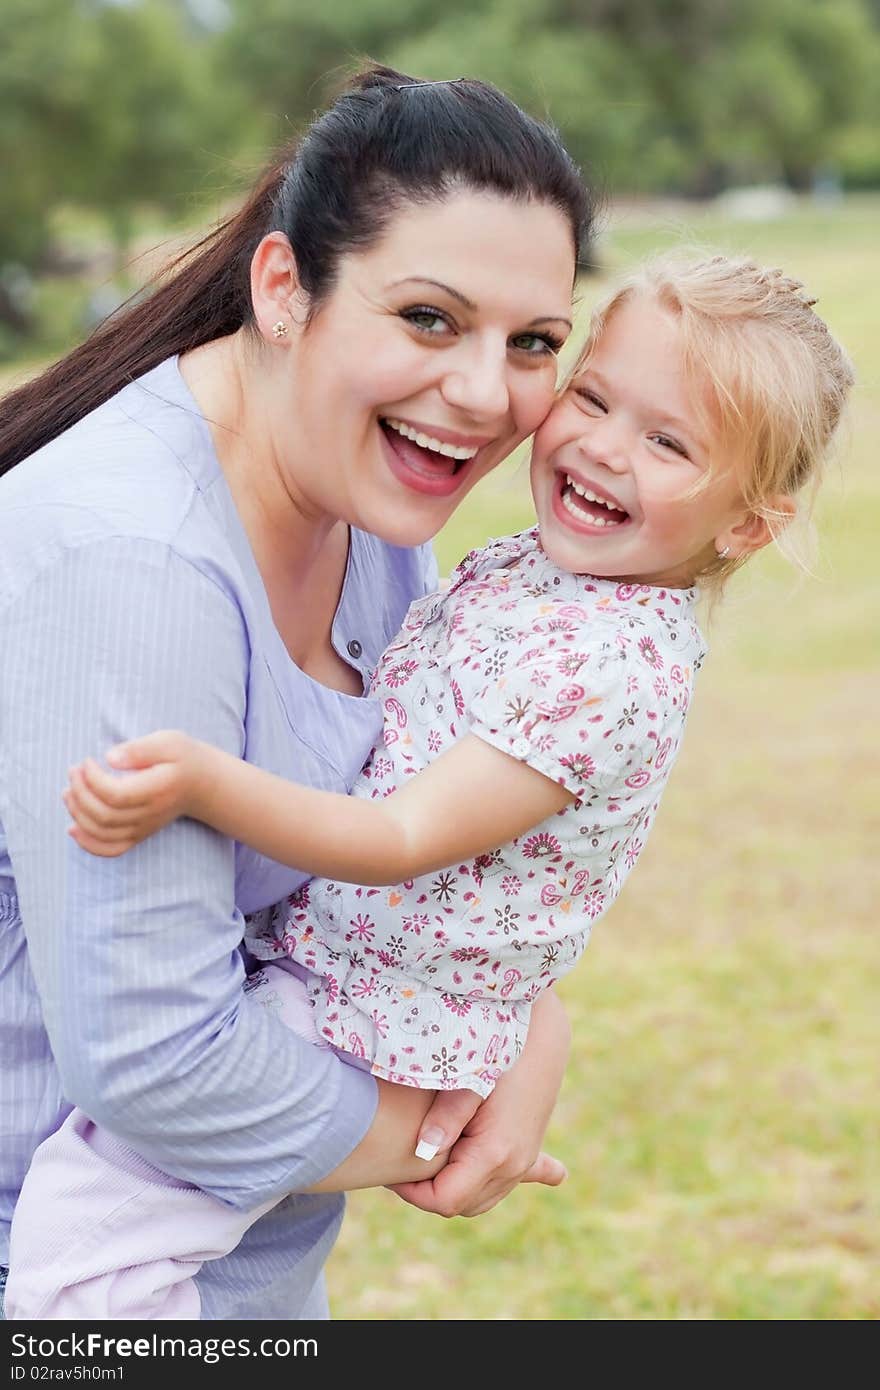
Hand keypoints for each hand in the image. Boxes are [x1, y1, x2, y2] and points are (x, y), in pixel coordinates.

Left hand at [63, 730, 200, 855]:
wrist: (203, 784)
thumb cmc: (183, 758)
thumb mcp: (168, 742)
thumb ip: (139, 749)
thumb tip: (109, 758)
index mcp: (157, 790)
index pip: (116, 795)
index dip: (92, 780)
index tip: (87, 761)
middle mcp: (150, 814)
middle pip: (104, 815)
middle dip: (80, 793)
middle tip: (74, 770)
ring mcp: (143, 828)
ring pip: (102, 833)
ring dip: (78, 814)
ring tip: (69, 791)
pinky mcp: (138, 835)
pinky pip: (110, 849)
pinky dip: (88, 843)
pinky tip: (73, 827)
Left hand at [389, 989, 569, 1217]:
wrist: (541, 1036)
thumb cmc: (497, 1052)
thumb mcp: (467, 1080)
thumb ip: (446, 1115)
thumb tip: (423, 1150)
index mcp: (495, 1153)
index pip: (444, 1200)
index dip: (413, 1191)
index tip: (393, 1169)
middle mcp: (514, 1166)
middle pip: (460, 1205)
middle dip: (429, 1191)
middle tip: (403, 1163)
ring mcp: (523, 1161)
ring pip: (479, 1200)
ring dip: (452, 1187)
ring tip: (426, 1162)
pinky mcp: (527, 1152)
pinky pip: (505, 1184)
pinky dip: (484, 1185)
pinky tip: (477, 1186)